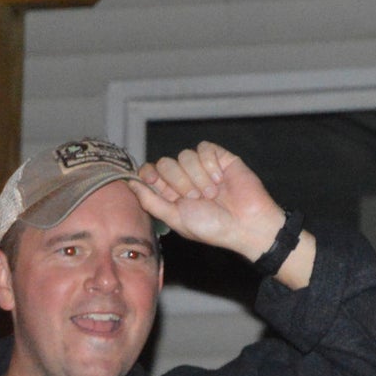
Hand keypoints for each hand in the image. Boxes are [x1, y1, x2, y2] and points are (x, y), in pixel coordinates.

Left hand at [130, 142, 299, 265]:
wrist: (246, 223)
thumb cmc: (212, 227)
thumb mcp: (176, 219)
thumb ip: (151, 202)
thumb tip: (129, 184)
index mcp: (171, 195)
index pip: (149, 173)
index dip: (149, 174)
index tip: (154, 181)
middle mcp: (184, 179)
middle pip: (165, 162)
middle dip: (178, 181)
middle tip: (196, 198)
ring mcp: (201, 167)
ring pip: (184, 155)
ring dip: (197, 176)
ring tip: (212, 193)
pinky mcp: (219, 157)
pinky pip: (203, 148)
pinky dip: (209, 164)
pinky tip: (220, 179)